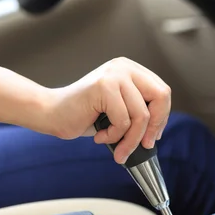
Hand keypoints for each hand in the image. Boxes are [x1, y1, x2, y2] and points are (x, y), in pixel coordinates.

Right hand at [46, 58, 171, 163]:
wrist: (51, 114)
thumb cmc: (82, 115)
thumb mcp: (118, 110)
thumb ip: (138, 111)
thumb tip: (157, 131)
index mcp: (130, 69)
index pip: (162, 91)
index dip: (161, 117)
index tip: (152, 136)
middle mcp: (123, 67)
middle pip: (160, 97)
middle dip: (153, 127)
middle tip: (143, 145)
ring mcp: (113, 74)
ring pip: (141, 115)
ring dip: (130, 139)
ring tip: (116, 147)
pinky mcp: (103, 86)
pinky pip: (123, 121)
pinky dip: (113, 136)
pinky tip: (100, 136)